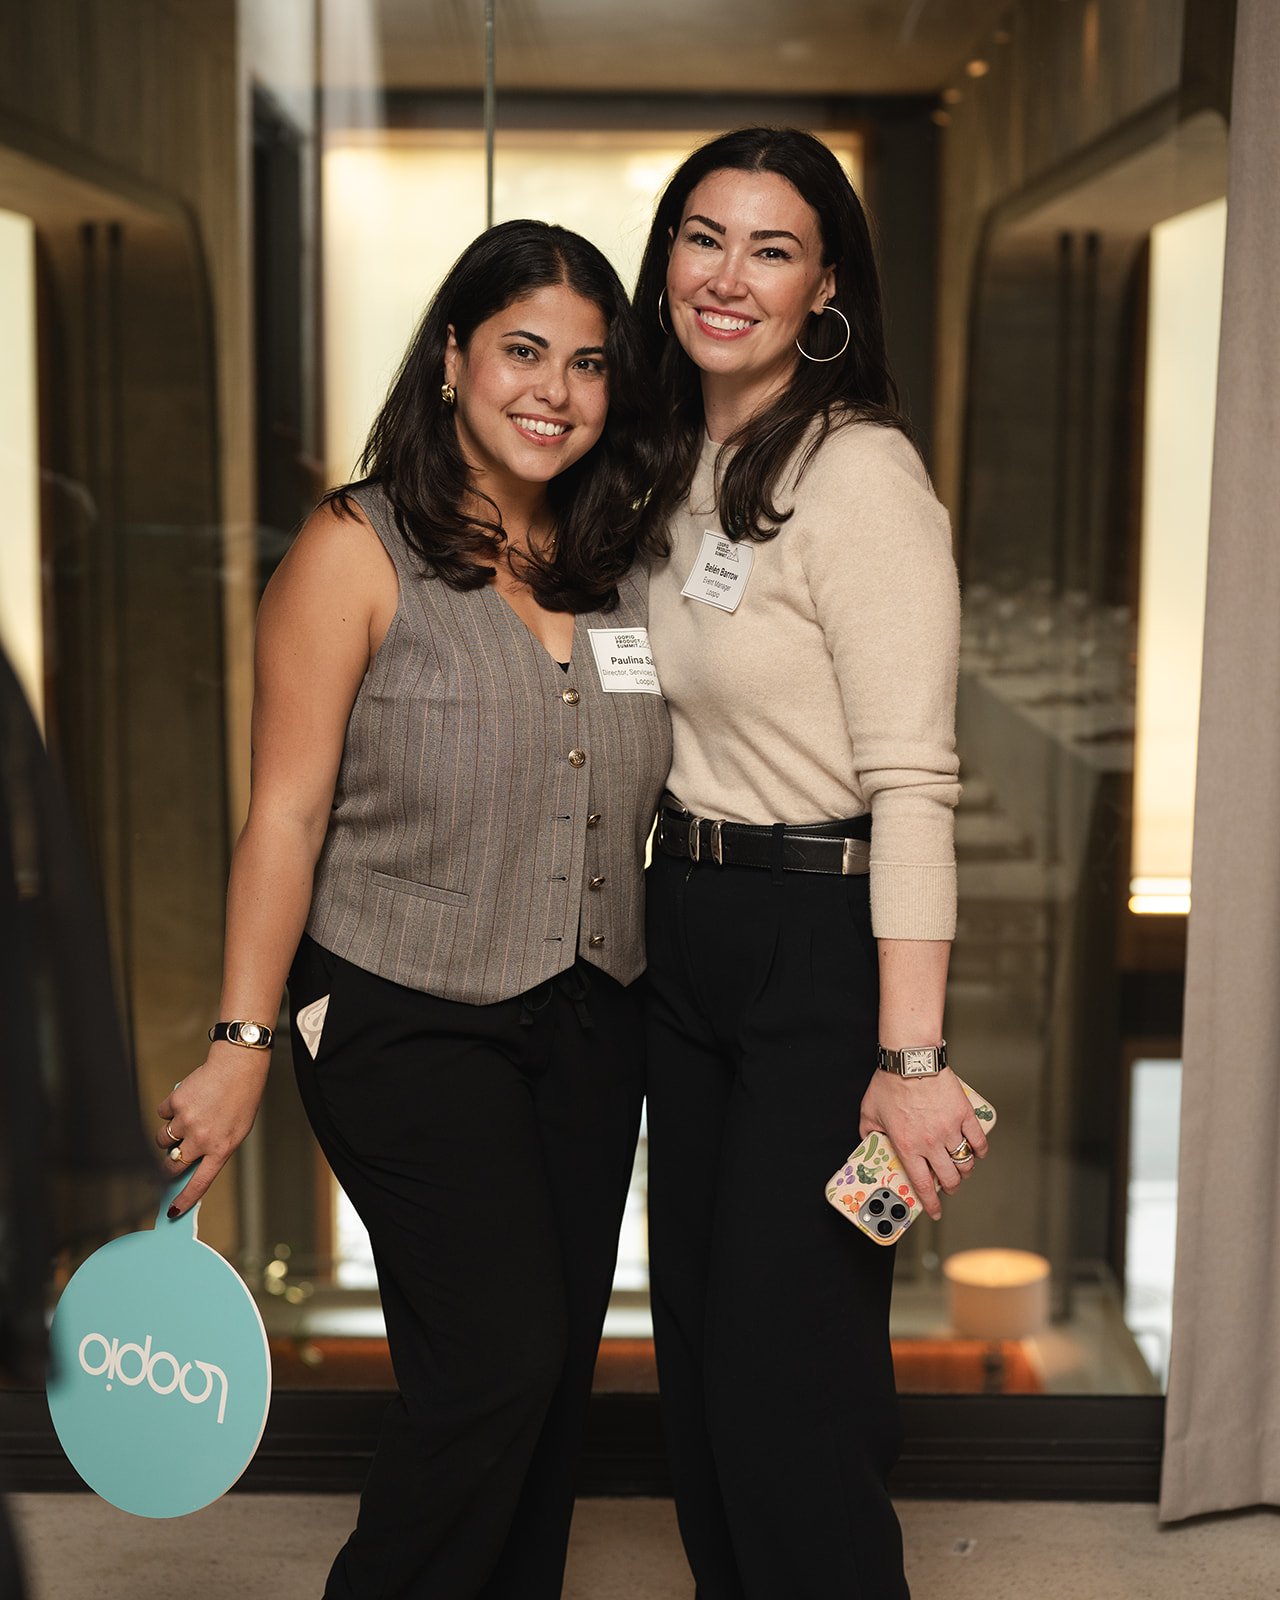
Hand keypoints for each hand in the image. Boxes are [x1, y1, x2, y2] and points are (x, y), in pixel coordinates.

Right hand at [156, 1042, 270, 1216]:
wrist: (237, 1067)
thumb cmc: (241, 1099)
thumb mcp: (237, 1132)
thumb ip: (216, 1150)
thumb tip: (193, 1166)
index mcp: (221, 1148)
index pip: (199, 1183)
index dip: (184, 1200)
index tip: (172, 1211)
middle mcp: (201, 1138)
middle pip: (171, 1165)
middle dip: (168, 1165)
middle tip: (173, 1157)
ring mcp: (186, 1121)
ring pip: (161, 1140)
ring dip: (169, 1135)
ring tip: (186, 1121)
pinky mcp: (175, 1103)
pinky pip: (162, 1114)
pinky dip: (170, 1111)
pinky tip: (187, 1100)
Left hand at [857, 1068, 988, 1220]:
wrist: (910, 1060)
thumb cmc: (889, 1083)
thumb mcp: (869, 1113)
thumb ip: (869, 1133)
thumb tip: (870, 1143)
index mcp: (907, 1146)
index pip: (922, 1185)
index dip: (930, 1203)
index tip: (935, 1211)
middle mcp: (930, 1143)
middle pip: (948, 1178)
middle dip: (950, 1188)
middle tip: (949, 1187)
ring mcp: (949, 1129)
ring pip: (965, 1162)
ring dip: (964, 1171)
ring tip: (961, 1170)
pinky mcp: (964, 1114)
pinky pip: (978, 1139)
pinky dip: (980, 1150)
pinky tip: (977, 1152)